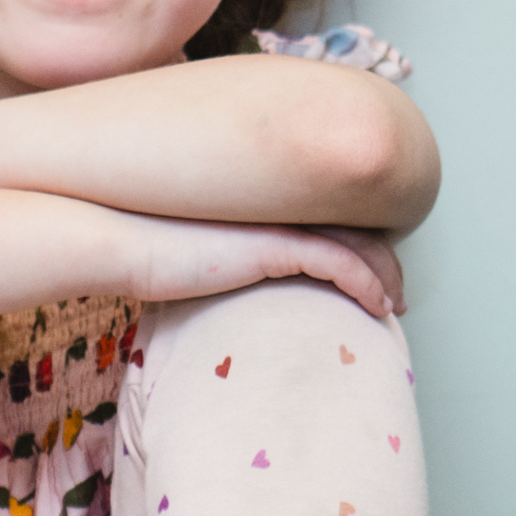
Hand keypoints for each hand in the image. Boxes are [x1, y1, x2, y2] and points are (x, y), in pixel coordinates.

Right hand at [105, 210, 406, 319]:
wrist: (119, 242)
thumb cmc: (142, 255)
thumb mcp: (189, 260)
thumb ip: (215, 265)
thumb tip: (217, 287)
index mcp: (259, 212)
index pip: (322, 221)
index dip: (355, 245)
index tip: (370, 276)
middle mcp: (275, 210)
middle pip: (349, 228)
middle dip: (381, 260)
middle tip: (396, 292)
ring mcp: (277, 226)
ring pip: (355, 244)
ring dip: (384, 276)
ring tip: (395, 303)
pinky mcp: (275, 247)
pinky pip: (340, 263)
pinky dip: (368, 284)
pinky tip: (380, 305)